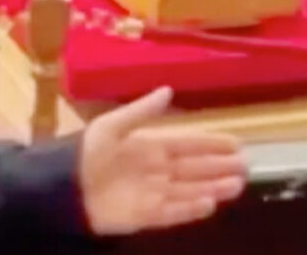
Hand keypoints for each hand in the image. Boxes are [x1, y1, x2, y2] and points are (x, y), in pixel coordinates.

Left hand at [79, 87, 246, 234]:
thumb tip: (168, 90)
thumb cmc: (85, 153)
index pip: (189, 144)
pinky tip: (210, 204)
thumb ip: (142, 111)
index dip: (212, 143)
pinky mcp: (144, 216)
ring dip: (213, 188)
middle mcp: (157, 170)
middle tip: (246, 166)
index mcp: (150, 146)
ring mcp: (152, 194)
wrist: (60, 188)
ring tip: (237, 185)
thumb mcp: (112, 125)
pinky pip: (173, 213)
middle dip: (220, 167)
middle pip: (195, 168)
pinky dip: (191, 209)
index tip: (236, 143)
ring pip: (190, 190)